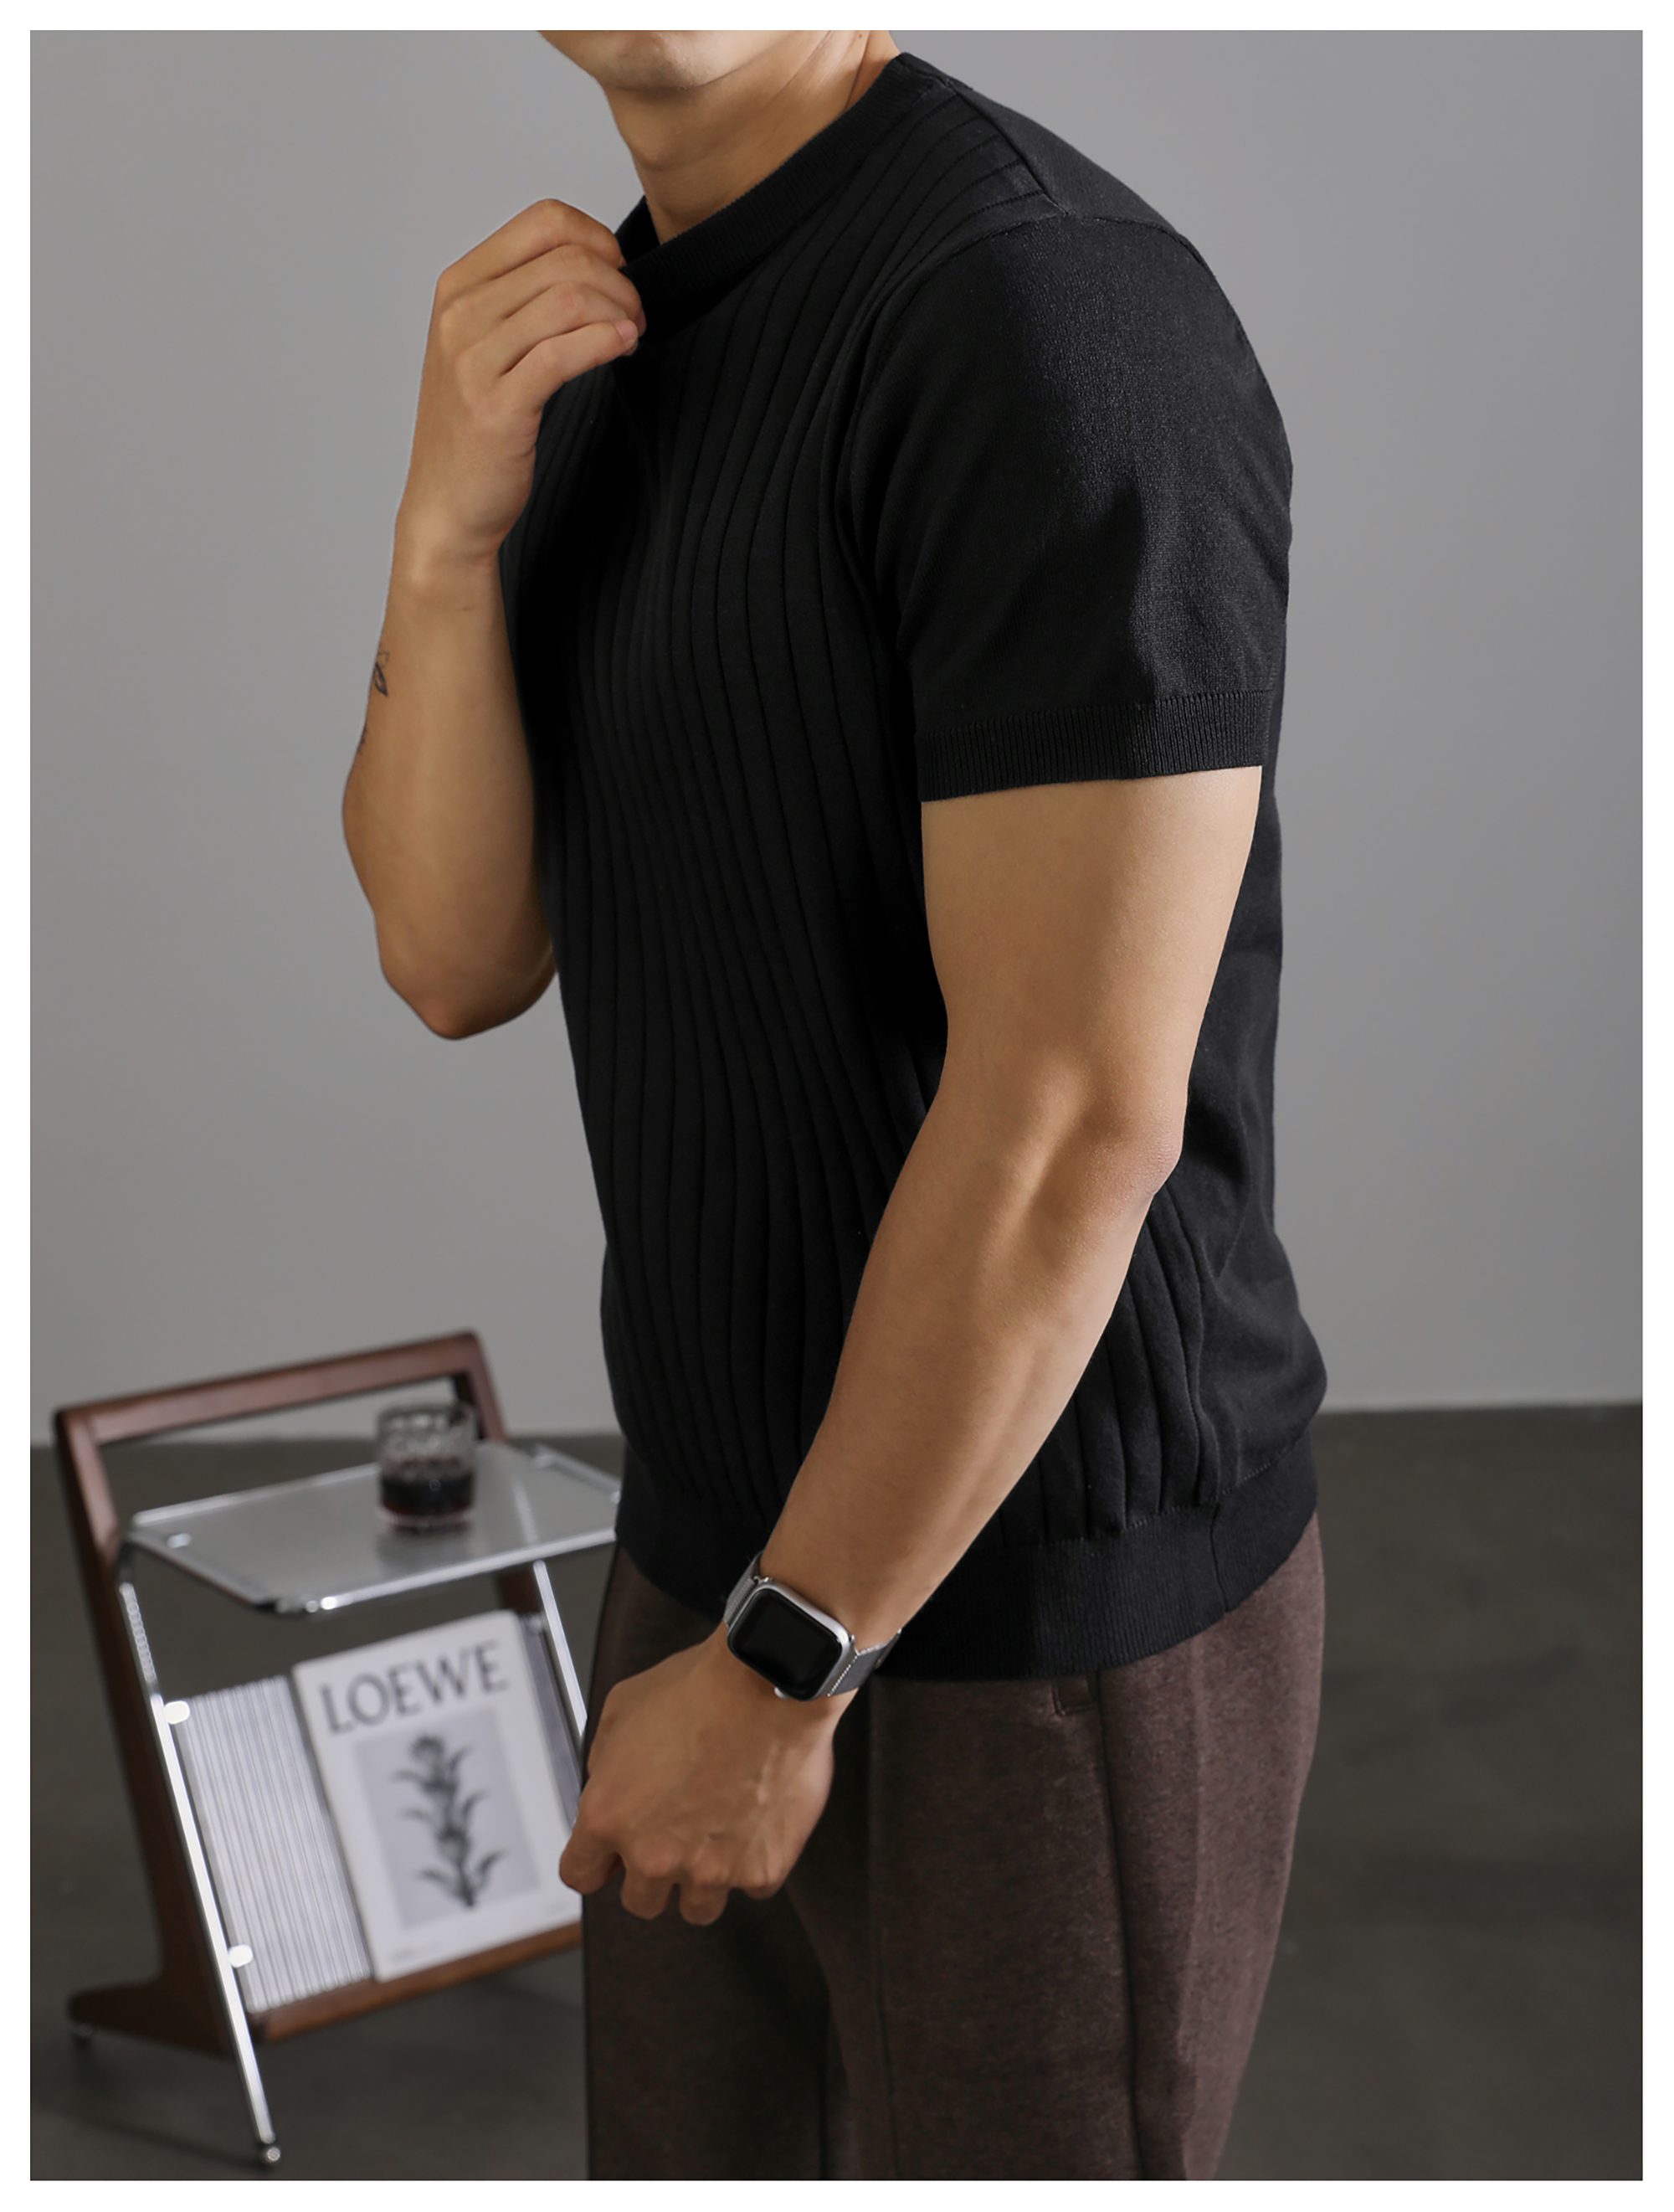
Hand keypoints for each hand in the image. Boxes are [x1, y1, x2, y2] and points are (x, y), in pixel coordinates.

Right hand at [397, 198, 644, 574]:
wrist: (447, 506)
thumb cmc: (477, 429)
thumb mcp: (488, 346)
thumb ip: (525, 300)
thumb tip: (595, 263)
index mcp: (459, 286)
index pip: (542, 221)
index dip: (598, 239)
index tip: (619, 275)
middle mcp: (460, 314)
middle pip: (565, 258)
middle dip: (619, 281)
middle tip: (637, 316)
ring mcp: (474, 360)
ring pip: (568, 298)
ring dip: (619, 312)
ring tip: (632, 336)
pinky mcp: (498, 407)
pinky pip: (563, 353)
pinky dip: (606, 343)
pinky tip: (623, 348)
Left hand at [559, 1630, 848, 1925]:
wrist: (770, 1682)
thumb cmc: (702, 1687)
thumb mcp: (623, 1705)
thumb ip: (605, 1756)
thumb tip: (608, 1778)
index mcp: (608, 1816)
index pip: (580, 1874)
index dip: (596, 1862)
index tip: (611, 1856)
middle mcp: (653, 1854)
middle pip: (640, 1902)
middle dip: (652, 1872)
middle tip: (675, 1835)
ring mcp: (709, 1869)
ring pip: (697, 1908)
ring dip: (702, 1878)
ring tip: (718, 1833)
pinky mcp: (760, 1869)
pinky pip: (753, 1885)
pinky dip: (755, 1860)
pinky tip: (757, 1821)